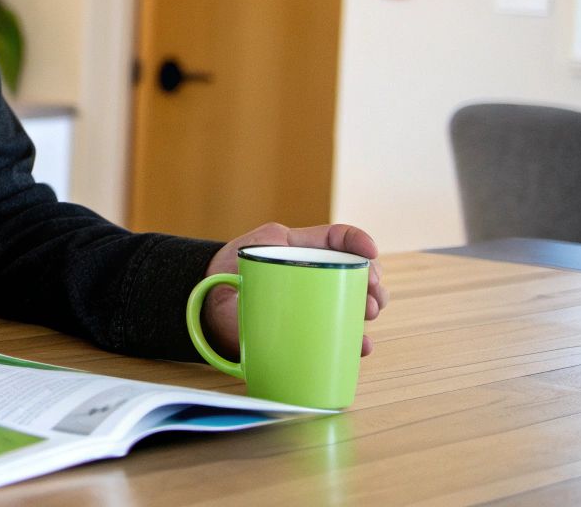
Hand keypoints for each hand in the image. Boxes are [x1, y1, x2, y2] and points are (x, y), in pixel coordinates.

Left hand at [201, 222, 386, 358]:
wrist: (206, 302)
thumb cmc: (219, 280)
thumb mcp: (232, 272)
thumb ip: (242, 283)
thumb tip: (247, 305)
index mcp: (291, 246)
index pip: (333, 235)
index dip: (357, 240)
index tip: (372, 253)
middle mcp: (308, 268)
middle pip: (352, 268)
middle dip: (371, 281)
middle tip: (373, 298)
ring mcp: (312, 294)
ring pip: (353, 295)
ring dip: (369, 304)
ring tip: (370, 315)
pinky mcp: (310, 319)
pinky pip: (340, 325)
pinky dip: (354, 335)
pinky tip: (362, 344)